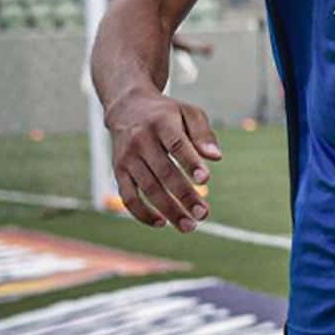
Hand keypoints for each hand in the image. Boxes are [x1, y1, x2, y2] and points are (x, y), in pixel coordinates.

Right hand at [104, 89, 220, 231]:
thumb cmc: (166, 113)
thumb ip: (203, 134)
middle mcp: (141, 141)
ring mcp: (128, 158)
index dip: (190, 162)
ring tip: (189, 226)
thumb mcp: (188, 113)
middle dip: (184, 195)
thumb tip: (216, 158)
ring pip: (147, 188)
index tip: (205, 180)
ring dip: (168, 210)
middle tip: (203, 214)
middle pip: (164, 172)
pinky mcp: (118, 171)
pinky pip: (128, 196)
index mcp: (162, 123)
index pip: (176, 145)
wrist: (127, 108)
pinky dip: (142, 212)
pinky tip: (162, 223)